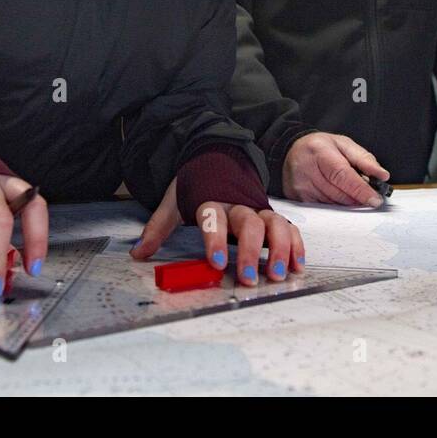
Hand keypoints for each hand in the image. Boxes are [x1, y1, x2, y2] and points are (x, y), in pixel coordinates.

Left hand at [132, 179, 305, 285]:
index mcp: (212, 200)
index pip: (213, 218)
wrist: (217, 159)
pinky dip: (296, 245)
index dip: (216, 240)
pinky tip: (298, 265)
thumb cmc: (196, 186)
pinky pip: (289, 228)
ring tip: (279, 274)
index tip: (217, 262)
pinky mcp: (271, 216)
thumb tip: (139, 252)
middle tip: (248, 278)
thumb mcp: (173, 203)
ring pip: (274, 225)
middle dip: (251, 251)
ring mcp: (258, 209)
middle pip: (249, 224)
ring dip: (280, 249)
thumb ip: (159, 228)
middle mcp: (238, 204)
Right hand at [282, 132, 388, 204]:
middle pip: (338, 193)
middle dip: (357, 198)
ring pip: (332, 203)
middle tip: (369, 197)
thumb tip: (382, 175)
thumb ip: (364, 159)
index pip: (342, 175)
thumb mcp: (344, 144)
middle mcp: (306, 169)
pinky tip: (337, 195)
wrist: (291, 152)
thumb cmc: (321, 148)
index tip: (375, 199)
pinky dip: (335, 205)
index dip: (360, 189)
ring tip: (350, 191)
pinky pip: (323, 208)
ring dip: (347, 202)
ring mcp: (300, 186)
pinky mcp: (297, 199)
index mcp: (320, 151)